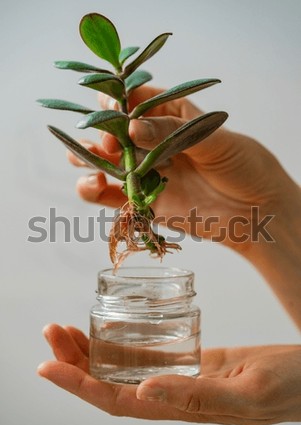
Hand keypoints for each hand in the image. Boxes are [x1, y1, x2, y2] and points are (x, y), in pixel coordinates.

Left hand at [38, 324, 300, 424]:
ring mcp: (180, 378)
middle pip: (111, 384)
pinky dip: (122, 344)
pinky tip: (107, 331)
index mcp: (182, 409)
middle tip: (50, 333)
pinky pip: (148, 356)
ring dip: (92, 352)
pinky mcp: (191, 361)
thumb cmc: (287, 386)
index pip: (116, 401)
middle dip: (75, 362)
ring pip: (125, 369)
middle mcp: (172, 396)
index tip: (48, 366)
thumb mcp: (246, 391)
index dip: (79, 386)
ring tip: (65, 330)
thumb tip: (143, 393)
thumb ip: (197, 397)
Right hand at [70, 86, 299, 251]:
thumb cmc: (245, 167)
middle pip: (116, 131)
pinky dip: (93, 190)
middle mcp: (156, 143)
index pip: (138, 101)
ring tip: (82, 157)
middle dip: (102, 131)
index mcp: (173, 118)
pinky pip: (112, 195)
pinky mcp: (145, 201)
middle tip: (107, 140)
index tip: (110, 104)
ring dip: (88, 156)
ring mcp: (148, 172)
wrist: (258, 212)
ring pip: (107, 161)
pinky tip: (92, 184)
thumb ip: (173, 133)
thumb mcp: (215, 140)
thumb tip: (133, 127)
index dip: (119, 100)